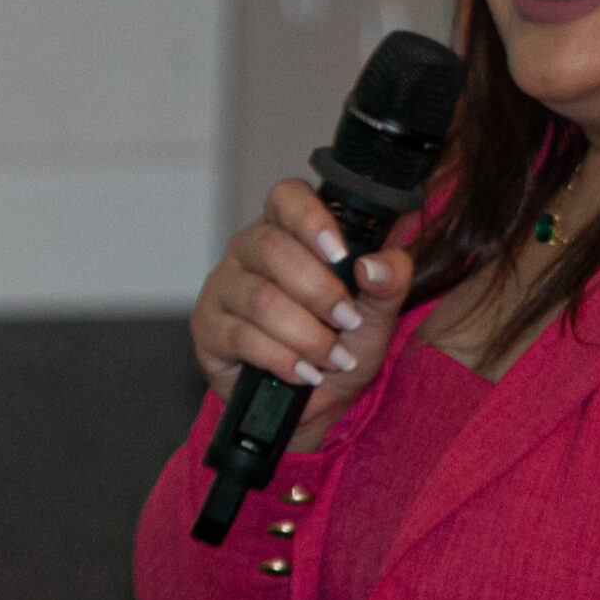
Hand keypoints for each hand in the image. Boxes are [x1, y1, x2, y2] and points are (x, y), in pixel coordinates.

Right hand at [191, 180, 413, 450]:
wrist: (317, 401)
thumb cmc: (342, 341)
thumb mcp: (378, 312)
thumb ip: (390, 281)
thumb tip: (375, 266)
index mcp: (288, 228)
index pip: (287, 197)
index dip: (311, 219)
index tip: (340, 253)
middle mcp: (248, 249)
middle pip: (273, 249)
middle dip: (319, 292)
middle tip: (348, 321)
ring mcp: (223, 287)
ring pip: (261, 299)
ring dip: (306, 334)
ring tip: (333, 357)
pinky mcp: (209, 329)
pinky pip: (243, 337)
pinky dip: (283, 359)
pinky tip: (305, 372)